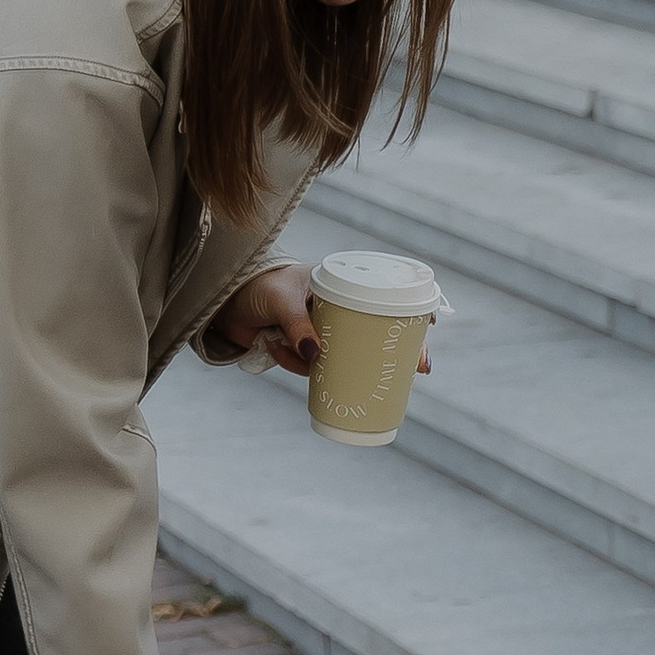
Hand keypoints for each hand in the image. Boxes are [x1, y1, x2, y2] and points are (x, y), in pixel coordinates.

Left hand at [225, 262, 428, 377]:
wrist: (224, 305)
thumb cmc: (258, 290)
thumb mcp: (281, 302)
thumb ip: (298, 326)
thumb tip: (316, 357)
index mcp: (338, 285)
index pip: (382, 293)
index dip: (409, 311)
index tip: (430, 324)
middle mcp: (337, 309)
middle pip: (375, 332)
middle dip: (393, 353)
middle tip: (416, 369)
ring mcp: (323, 331)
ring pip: (341, 356)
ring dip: (314, 362)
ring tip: (281, 343)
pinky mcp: (307, 350)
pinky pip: (312, 368)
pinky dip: (293, 364)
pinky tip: (272, 347)